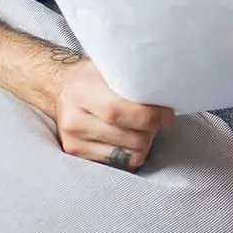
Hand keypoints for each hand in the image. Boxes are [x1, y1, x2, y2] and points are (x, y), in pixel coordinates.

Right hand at [52, 61, 175, 170]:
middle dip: (151, 130)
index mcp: (81, 91)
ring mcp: (74, 140)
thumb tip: (167, 93)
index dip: (148, 116)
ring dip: (143, 143)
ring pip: (127, 154)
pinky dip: (131, 152)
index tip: (167, 115)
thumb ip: (134, 81)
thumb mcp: (111, 69)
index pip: (117, 111)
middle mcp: (73, 118)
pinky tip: (128, 137)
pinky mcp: (78, 155)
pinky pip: (119, 163)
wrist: (65, 90)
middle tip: (158, 119)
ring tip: (141, 127)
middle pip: (128, 137)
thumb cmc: (96, 78)